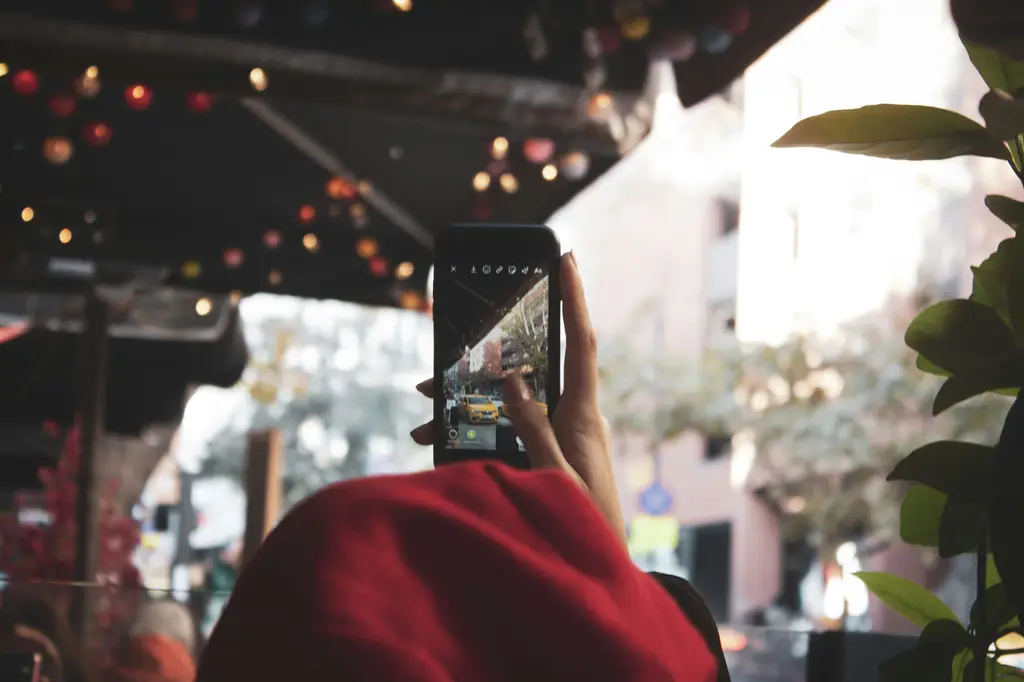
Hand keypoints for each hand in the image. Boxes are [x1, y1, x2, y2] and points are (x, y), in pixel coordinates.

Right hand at [412, 252, 624, 543]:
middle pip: (533, 365)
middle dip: (493, 349)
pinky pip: (503, 429)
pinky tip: (437, 439)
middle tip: (456, 338)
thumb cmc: (586, 526)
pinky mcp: (542, 454)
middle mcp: (571, 417)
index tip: (565, 257)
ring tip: (424, 398)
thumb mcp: (554, 475)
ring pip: (508, 398)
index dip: (574, 297)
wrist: (598, 573)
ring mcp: (556, 435)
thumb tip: (515, 381)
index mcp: (583, 415)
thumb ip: (534, 428)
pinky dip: (472, 429)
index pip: (581, 342)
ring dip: (468, 396)